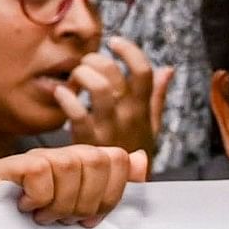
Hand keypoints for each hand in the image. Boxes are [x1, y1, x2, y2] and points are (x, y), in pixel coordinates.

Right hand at [0, 142, 144, 225]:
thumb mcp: (83, 215)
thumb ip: (114, 188)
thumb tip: (141, 158)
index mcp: (81, 164)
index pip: (117, 158)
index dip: (112, 194)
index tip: (92, 218)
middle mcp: (58, 155)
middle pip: (97, 160)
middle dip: (87, 201)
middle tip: (67, 220)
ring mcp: (31, 158)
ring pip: (70, 165)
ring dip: (60, 203)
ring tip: (45, 218)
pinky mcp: (4, 167)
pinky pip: (40, 171)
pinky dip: (38, 197)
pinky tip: (26, 208)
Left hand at [56, 35, 164, 160]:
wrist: (120, 187)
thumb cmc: (133, 151)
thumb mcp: (151, 125)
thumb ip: (157, 96)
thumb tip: (168, 69)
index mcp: (142, 108)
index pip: (143, 71)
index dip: (130, 51)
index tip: (114, 41)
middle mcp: (128, 115)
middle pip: (114, 73)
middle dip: (94, 59)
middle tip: (85, 62)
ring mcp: (108, 128)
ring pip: (98, 88)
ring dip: (81, 74)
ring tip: (74, 76)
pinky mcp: (87, 141)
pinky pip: (77, 113)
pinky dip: (66, 98)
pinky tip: (60, 93)